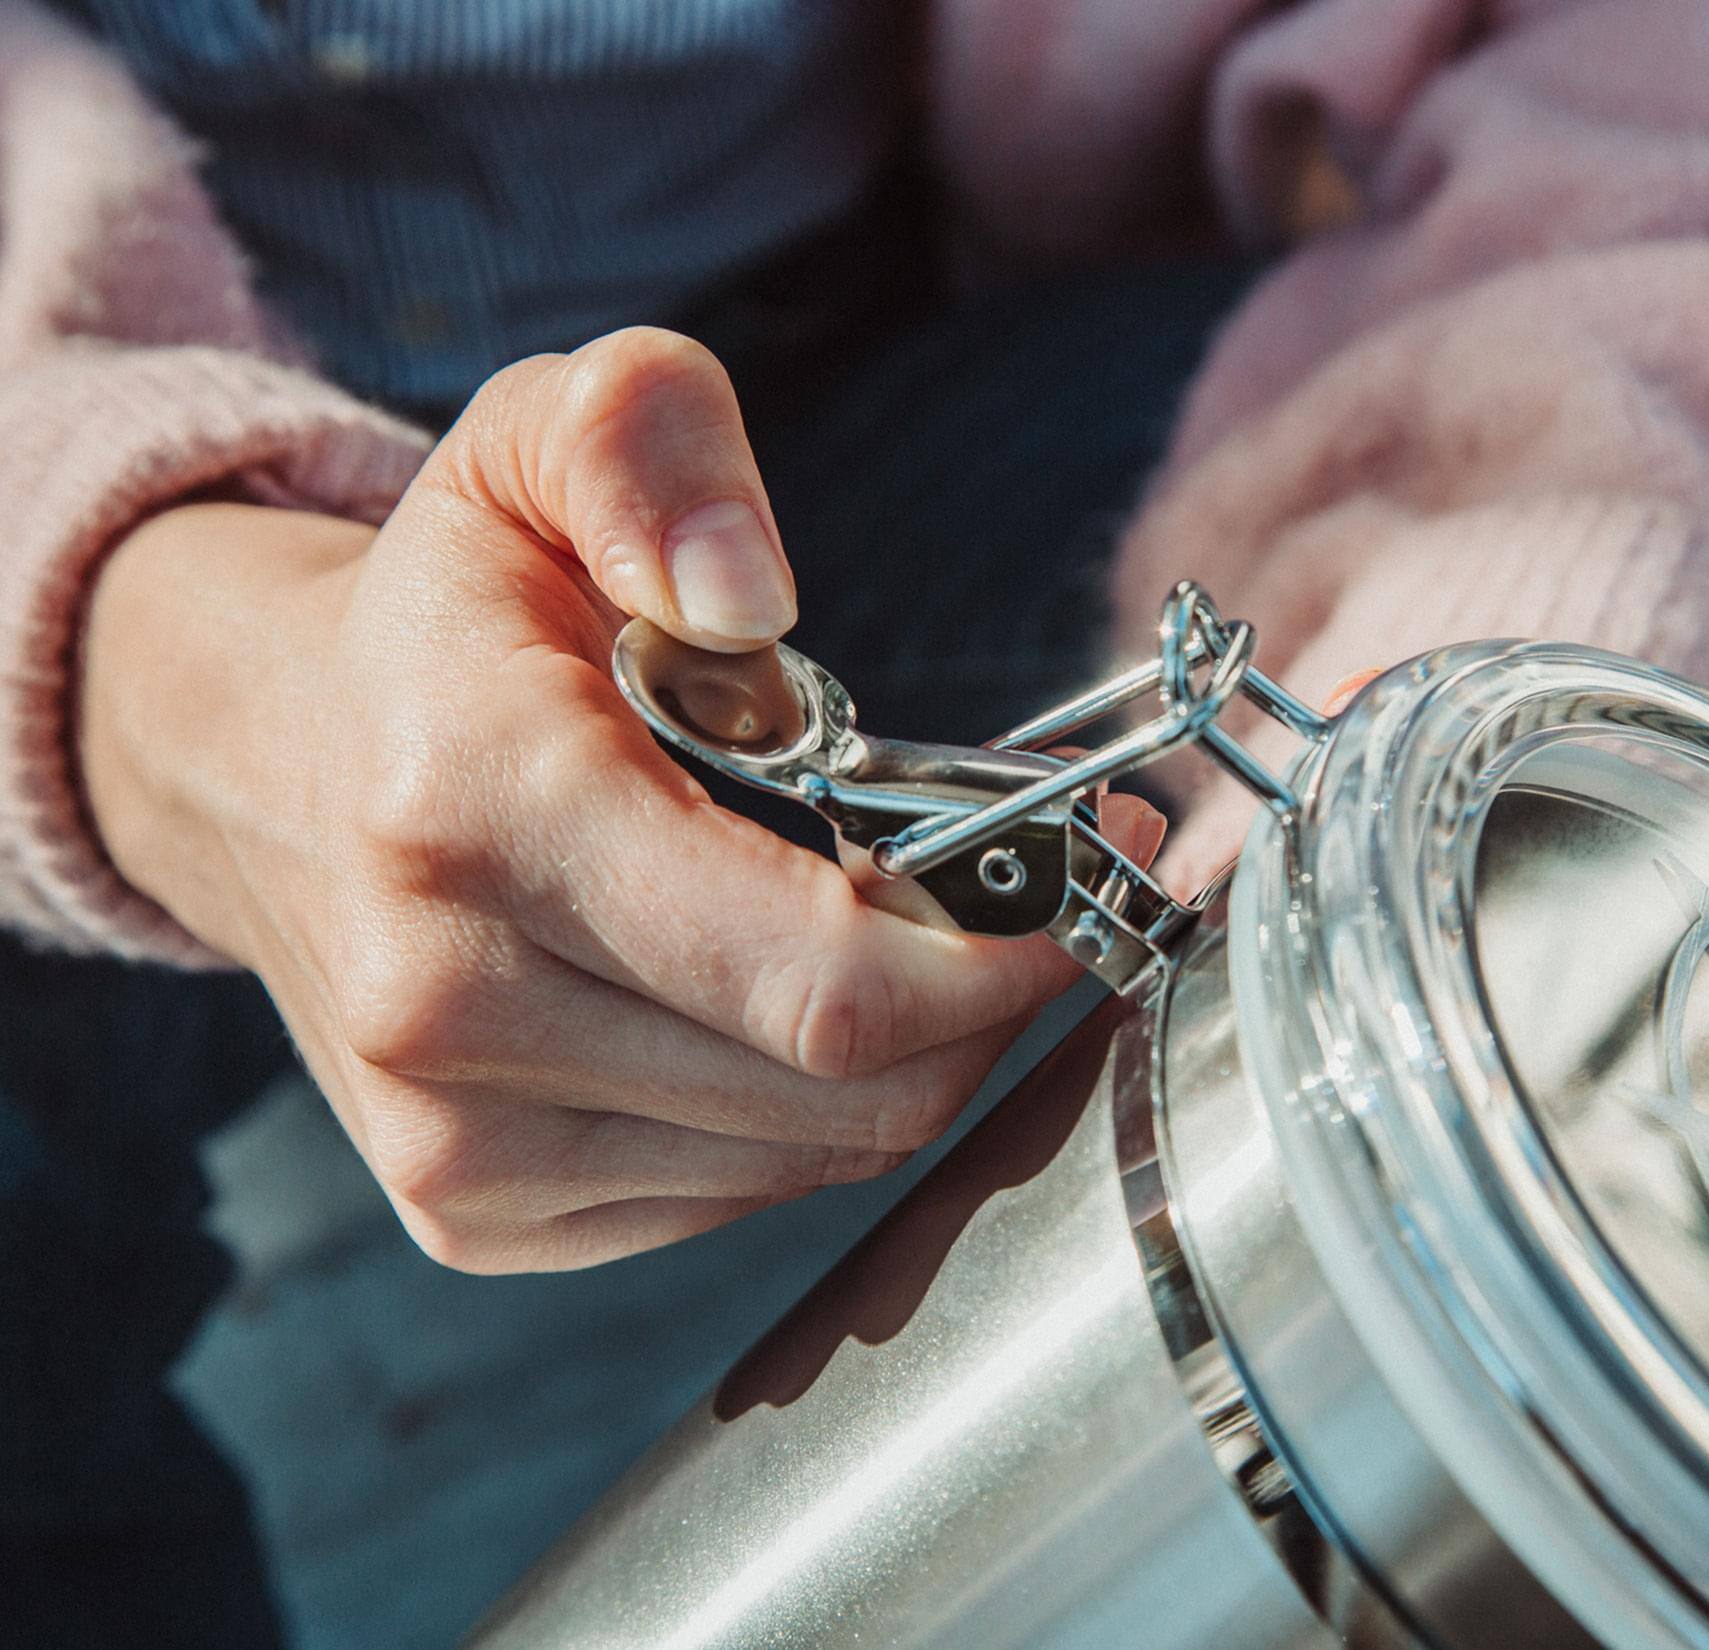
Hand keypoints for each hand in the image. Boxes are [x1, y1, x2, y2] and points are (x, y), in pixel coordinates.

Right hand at [80, 328, 1142, 1271]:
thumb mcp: (536, 439)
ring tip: (898, 927)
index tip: (1093, 862)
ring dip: (905, 1052)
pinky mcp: (476, 1214)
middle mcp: (444, 1007)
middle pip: (845, 1090)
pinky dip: (812, 1107)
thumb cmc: (448, 616)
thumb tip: (751, 598)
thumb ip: (651, 444)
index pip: (819, 973)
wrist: (265, 770)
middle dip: (985, 994)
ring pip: (813, 1156)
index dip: (1007, 947)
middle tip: (1027, 887)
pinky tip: (780, 1002)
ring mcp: (454, 1143)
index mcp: (472, 808)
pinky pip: (741, 1195)